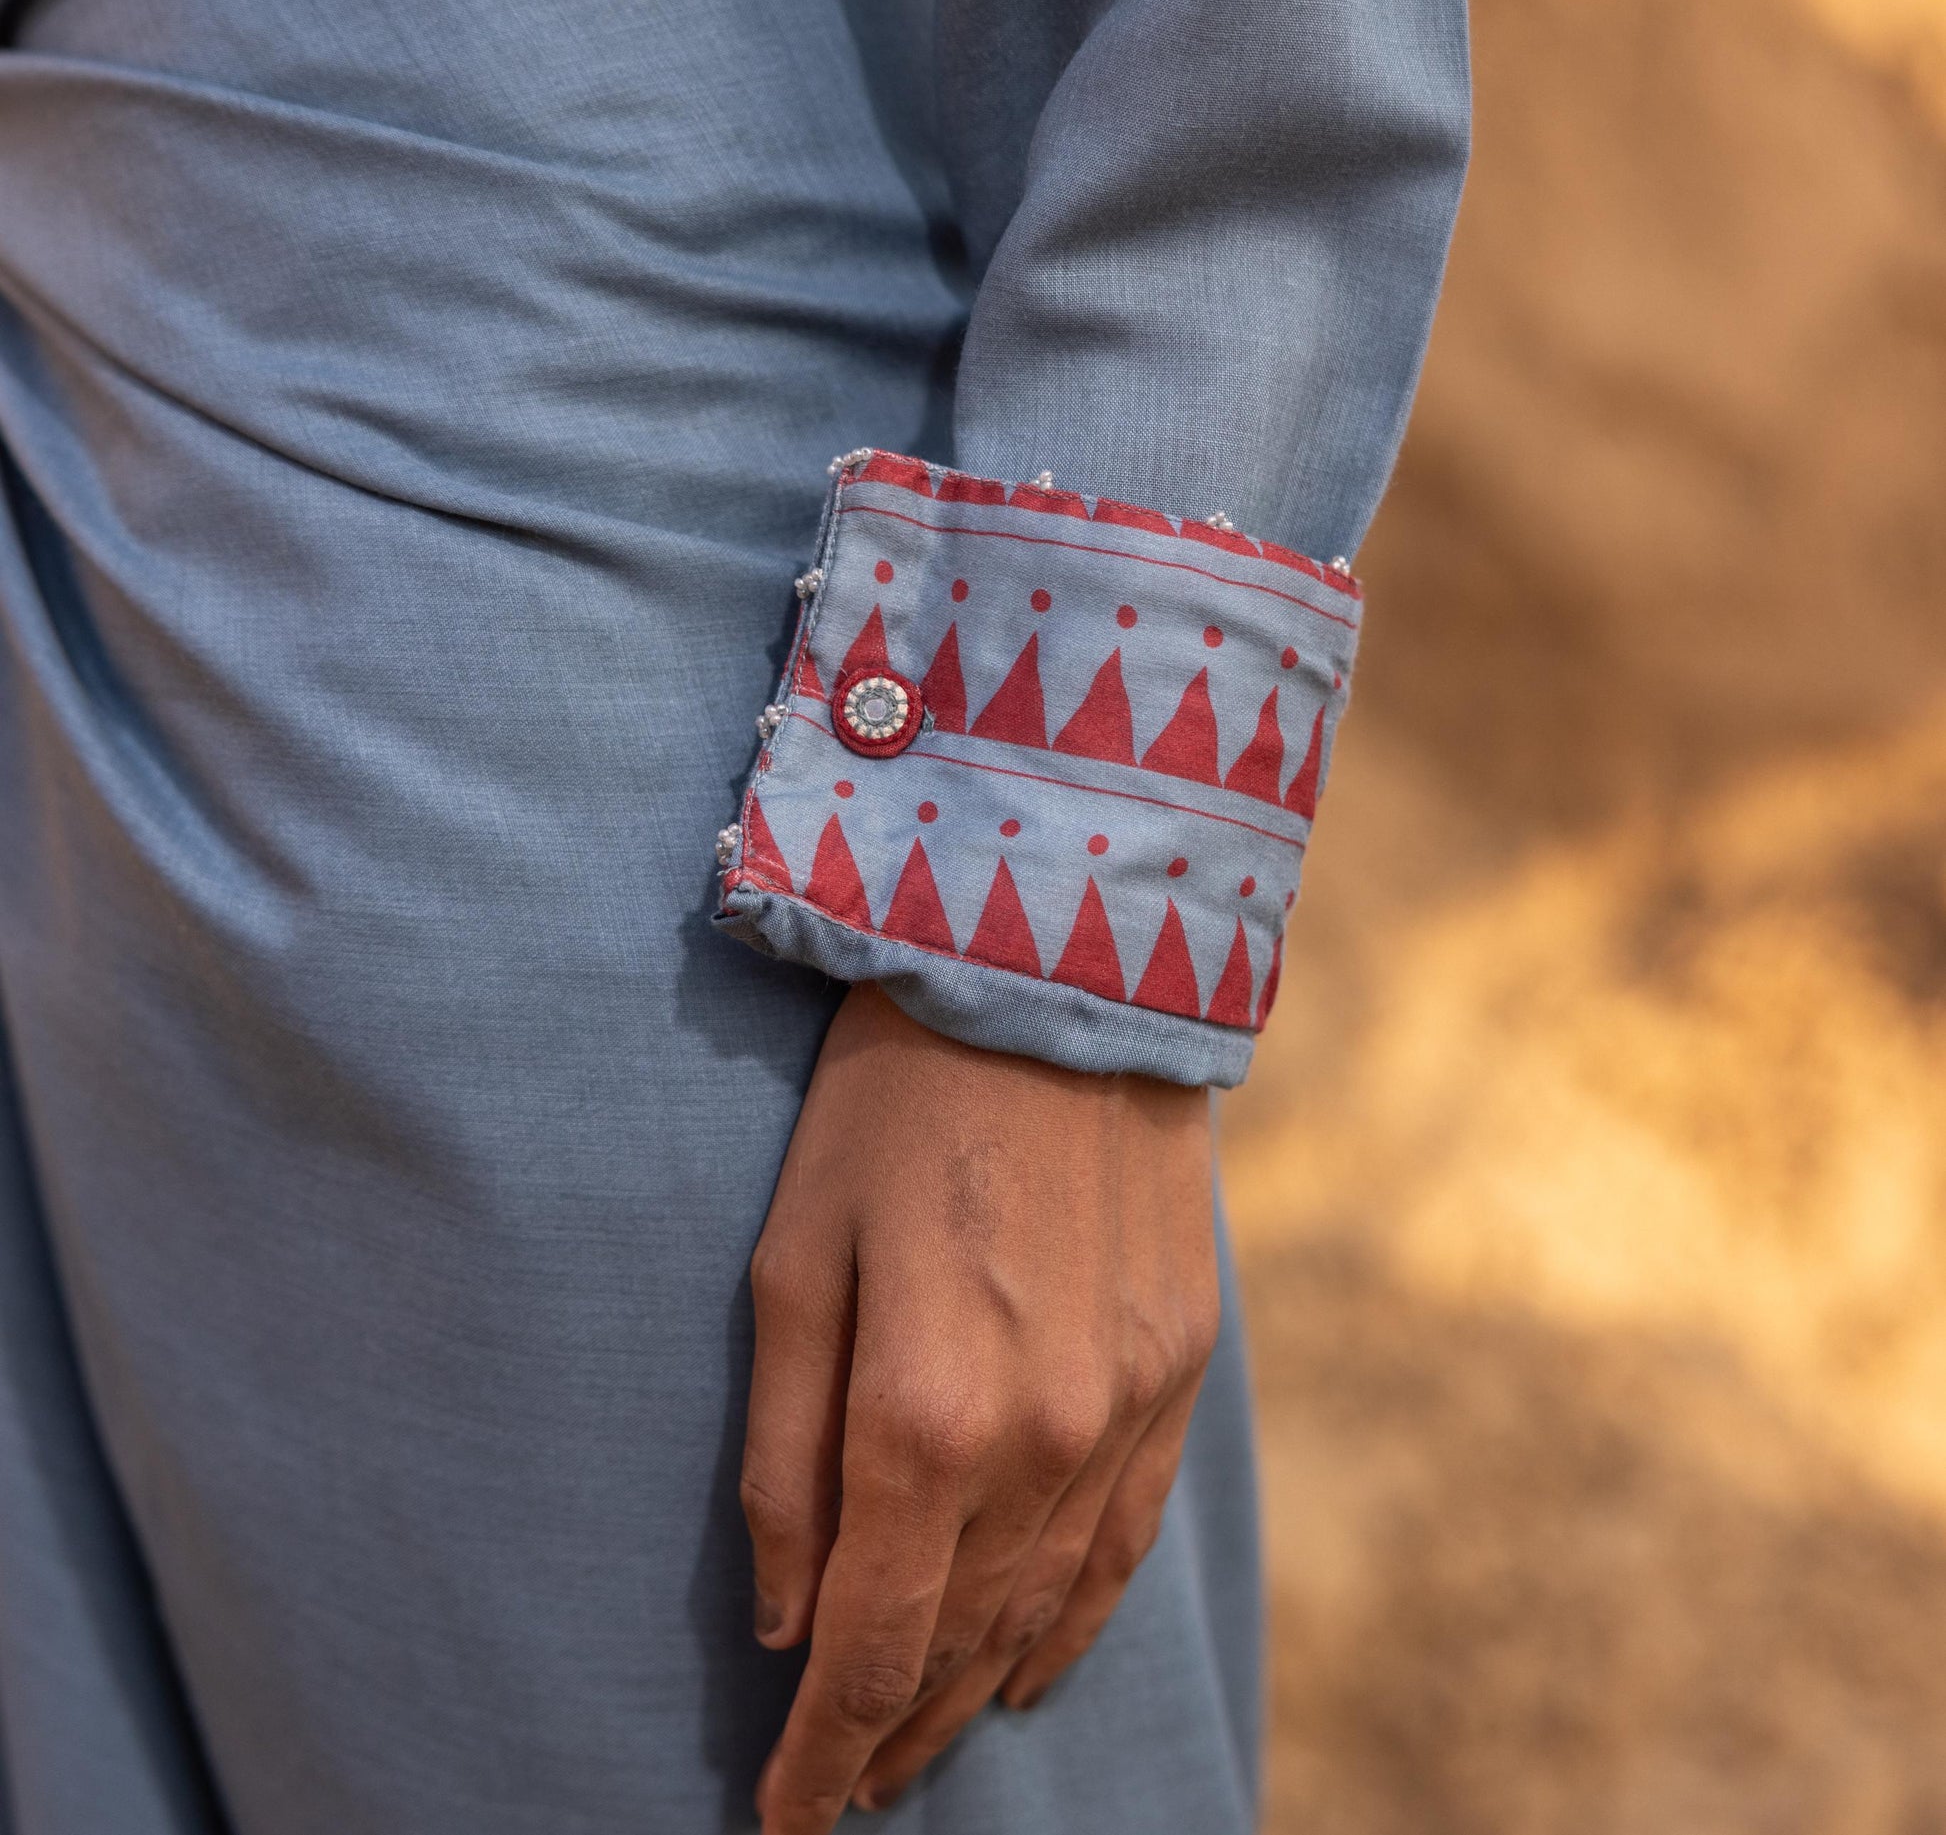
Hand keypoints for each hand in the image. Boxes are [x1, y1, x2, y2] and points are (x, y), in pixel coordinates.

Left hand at [742, 982, 1219, 1828]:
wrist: (1058, 977)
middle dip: (886, 1737)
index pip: (865, 1646)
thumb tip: (781, 1623)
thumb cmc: (890, 1105)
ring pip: (1042, 1611)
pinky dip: (1073, 1623)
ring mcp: (1127, 1413)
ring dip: (970, 1694)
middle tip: (833, 1795)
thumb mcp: (792, 1261)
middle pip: (956, 1646)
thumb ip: (784, 1458)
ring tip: (912, 1751)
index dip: (819, 1755)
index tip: (780, 1822)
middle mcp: (1039, 1442)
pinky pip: (1125, 1544)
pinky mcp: (1180, 1373)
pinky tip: (1033, 1669)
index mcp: (921, 1415)